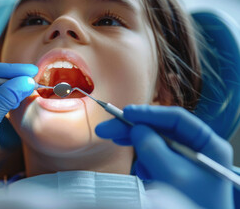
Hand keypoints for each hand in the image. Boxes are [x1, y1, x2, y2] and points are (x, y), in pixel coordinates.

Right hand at [95, 105, 233, 208]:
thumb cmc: (194, 205)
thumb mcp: (172, 174)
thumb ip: (152, 147)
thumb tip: (136, 129)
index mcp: (207, 144)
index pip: (176, 118)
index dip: (149, 112)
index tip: (125, 113)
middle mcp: (195, 148)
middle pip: (159, 129)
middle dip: (133, 130)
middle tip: (106, 130)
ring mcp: (182, 161)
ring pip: (152, 145)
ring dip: (141, 155)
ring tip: (144, 174)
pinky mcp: (171, 172)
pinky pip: (151, 161)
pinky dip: (144, 167)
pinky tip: (147, 179)